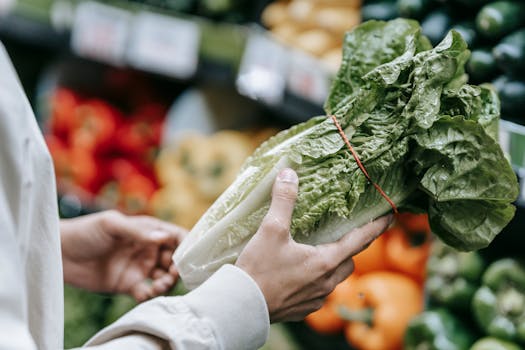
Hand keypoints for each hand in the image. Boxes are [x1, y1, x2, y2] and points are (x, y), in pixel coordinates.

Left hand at [61, 210, 185, 301]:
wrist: (59, 254)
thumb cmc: (85, 231)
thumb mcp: (111, 225)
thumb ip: (138, 232)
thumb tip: (163, 237)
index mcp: (147, 230)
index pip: (175, 235)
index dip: (186, 244)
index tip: (190, 255)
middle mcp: (147, 248)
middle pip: (174, 258)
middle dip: (179, 267)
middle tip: (173, 274)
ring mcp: (139, 267)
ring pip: (164, 276)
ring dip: (168, 282)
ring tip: (159, 285)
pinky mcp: (128, 284)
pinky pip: (147, 292)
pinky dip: (152, 295)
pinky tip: (146, 293)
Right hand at [235, 168, 391, 322]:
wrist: (242, 306)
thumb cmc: (259, 269)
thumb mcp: (271, 230)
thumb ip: (283, 201)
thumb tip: (289, 174)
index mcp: (325, 262)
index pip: (360, 241)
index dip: (376, 227)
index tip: (390, 217)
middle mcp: (326, 283)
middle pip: (348, 262)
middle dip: (350, 248)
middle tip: (343, 234)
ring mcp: (316, 299)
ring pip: (334, 279)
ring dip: (332, 265)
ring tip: (318, 253)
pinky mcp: (303, 309)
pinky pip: (318, 292)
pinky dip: (315, 280)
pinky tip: (299, 274)